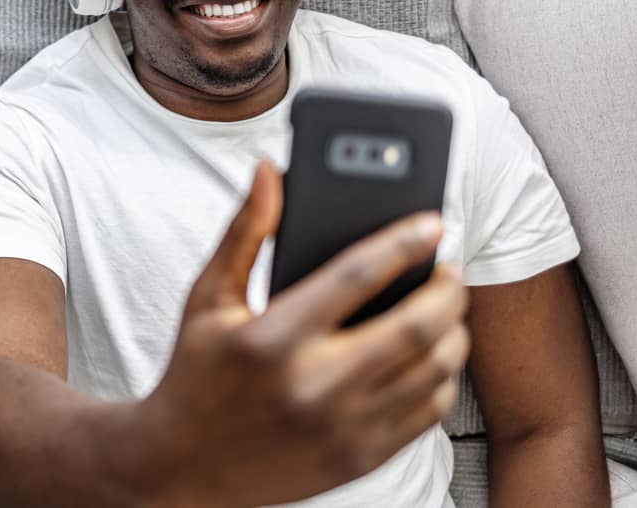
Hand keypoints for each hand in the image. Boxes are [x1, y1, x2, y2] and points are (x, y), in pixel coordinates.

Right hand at [125, 160, 469, 507]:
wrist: (182, 466)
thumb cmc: (196, 370)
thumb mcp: (207, 297)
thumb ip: (244, 231)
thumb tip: (269, 171)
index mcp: (273, 337)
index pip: (358, 275)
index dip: (403, 242)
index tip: (432, 221)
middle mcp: (314, 385)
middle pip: (416, 326)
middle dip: (448, 289)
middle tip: (449, 268)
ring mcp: (343, 427)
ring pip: (433, 371)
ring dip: (453, 332)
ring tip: (444, 309)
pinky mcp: (359, 458)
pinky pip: (427, 413)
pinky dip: (442, 378)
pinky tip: (430, 356)